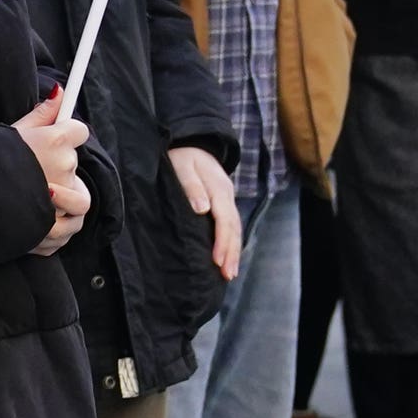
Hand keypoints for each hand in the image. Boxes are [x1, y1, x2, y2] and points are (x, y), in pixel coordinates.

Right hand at [13, 91, 91, 254]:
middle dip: (55, 166)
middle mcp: (64, 167)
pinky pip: (70, 222)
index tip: (54, 140)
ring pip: (78, 195)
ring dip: (63, 196)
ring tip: (35, 196)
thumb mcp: (13, 132)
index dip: (68, 135)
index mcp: (54, 141)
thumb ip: (42, 114)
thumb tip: (60, 92)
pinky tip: (37, 217)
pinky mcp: (59, 227)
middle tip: (27, 170)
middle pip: (72, 162)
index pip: (79, 131)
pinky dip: (58, 223)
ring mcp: (64, 200)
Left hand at [169, 144, 241, 281]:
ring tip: (230, 273)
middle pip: (233, 227)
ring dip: (234, 251)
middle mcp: (226, 195)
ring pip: (235, 228)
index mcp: (218, 188)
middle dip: (231, 252)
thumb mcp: (183, 165)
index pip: (224, 219)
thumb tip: (202, 210)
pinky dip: (231, 242)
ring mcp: (227, 199)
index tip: (217, 260)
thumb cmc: (182, 155)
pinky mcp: (223, 203)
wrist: (191, 142)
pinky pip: (230, 225)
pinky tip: (228, 257)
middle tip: (228, 275)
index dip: (222, 241)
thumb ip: (191, 186)